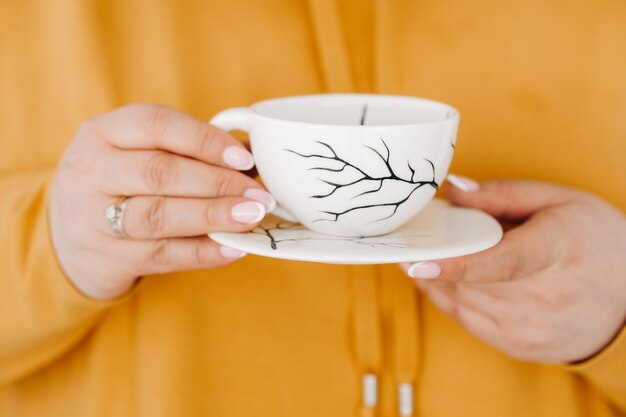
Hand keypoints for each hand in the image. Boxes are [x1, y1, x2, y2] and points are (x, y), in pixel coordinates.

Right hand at [50, 104, 273, 299]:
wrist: (68, 236)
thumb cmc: (120, 184)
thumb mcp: (135, 153)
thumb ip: (184, 150)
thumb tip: (251, 158)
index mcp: (102, 132)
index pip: (154, 124)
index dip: (204, 140)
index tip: (244, 158)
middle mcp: (90, 170)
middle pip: (159, 172)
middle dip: (217, 183)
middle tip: (258, 194)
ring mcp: (92, 217)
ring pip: (158, 215)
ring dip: (212, 216)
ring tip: (251, 217)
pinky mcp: (107, 257)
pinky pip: (161, 254)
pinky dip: (202, 252)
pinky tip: (233, 248)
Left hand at [401, 177, 625, 362]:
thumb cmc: (595, 240)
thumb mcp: (559, 201)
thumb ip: (501, 193)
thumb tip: (452, 191)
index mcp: (555, 251)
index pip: (500, 262)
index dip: (456, 264)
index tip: (417, 261)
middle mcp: (544, 297)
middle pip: (469, 284)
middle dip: (433, 263)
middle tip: (412, 241)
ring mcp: (532, 329)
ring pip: (461, 305)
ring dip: (435, 281)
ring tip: (425, 258)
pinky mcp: (521, 347)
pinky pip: (468, 323)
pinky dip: (449, 300)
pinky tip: (444, 281)